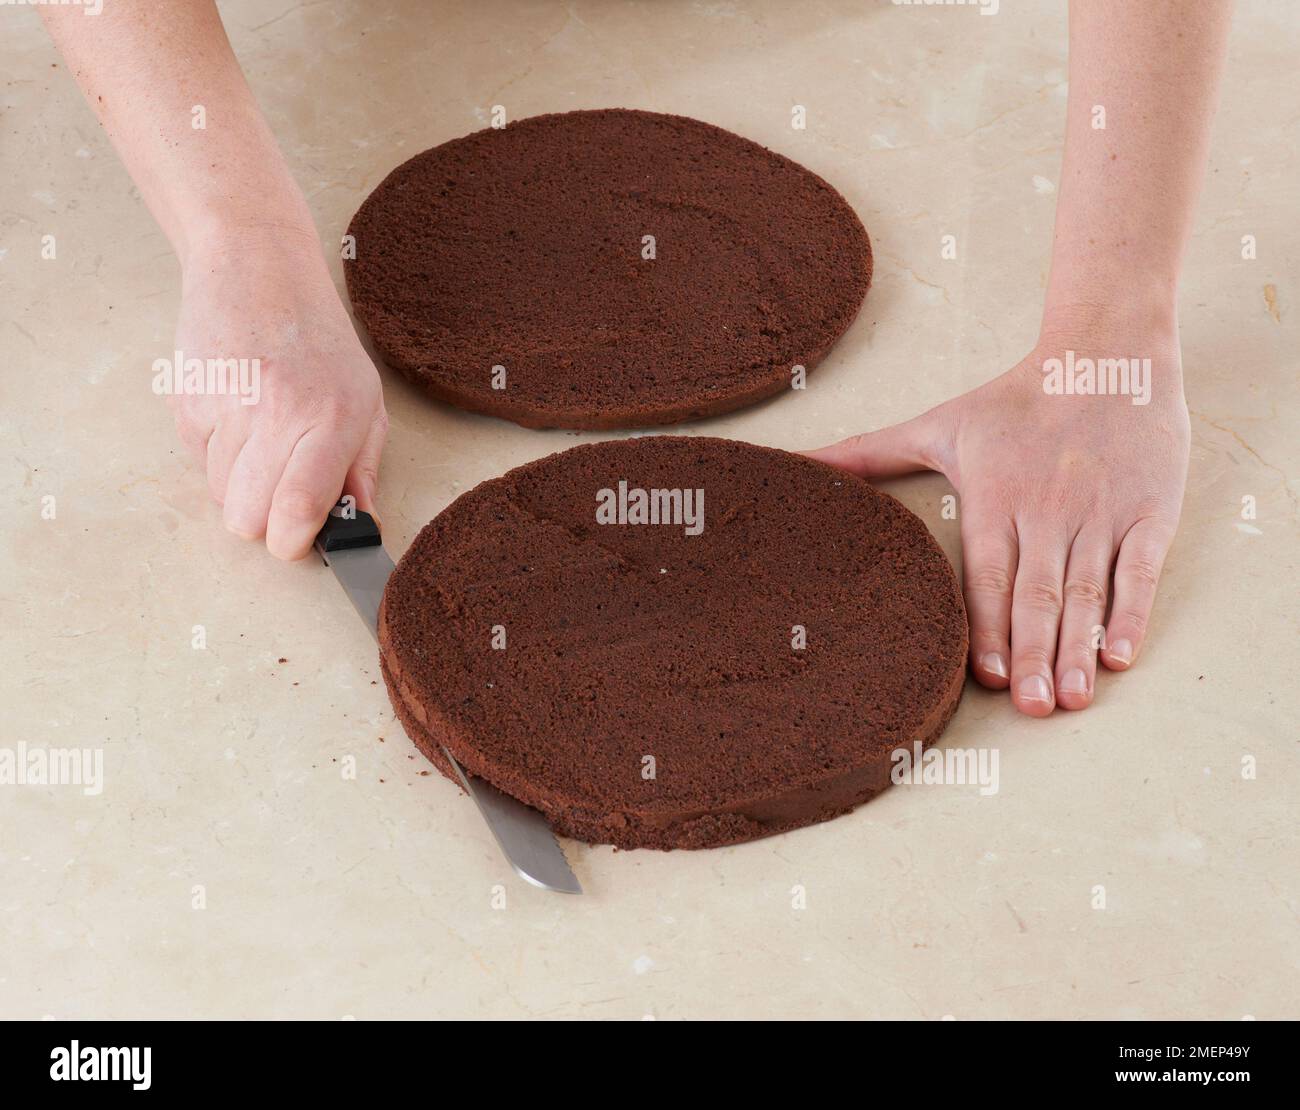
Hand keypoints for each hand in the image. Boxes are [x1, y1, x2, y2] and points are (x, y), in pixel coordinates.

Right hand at [168, 228, 387, 559]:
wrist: (256, 270)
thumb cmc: (320, 340)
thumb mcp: (365, 400)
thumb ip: (363, 468)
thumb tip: (361, 525)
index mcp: (332, 417)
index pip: (298, 508)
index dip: (293, 542)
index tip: (299, 540)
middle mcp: (279, 413)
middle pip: (248, 518)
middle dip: (264, 520)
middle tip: (281, 490)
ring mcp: (228, 405)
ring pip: (220, 497)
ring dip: (240, 486)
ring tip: (262, 441)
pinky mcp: (189, 400)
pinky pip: (197, 463)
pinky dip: (216, 455)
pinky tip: (237, 417)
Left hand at [807, 325, 1189, 714]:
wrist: (1108, 351)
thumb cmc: (1015, 398)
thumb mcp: (937, 424)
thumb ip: (866, 453)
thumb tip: (796, 464)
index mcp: (995, 495)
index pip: (988, 574)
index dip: (986, 626)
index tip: (983, 675)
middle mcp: (1047, 509)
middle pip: (1037, 592)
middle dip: (1031, 652)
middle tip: (1030, 708)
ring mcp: (1101, 512)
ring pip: (1087, 591)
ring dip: (1077, 648)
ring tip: (1071, 699)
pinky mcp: (1151, 511)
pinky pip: (1140, 570)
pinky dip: (1131, 613)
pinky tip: (1118, 656)